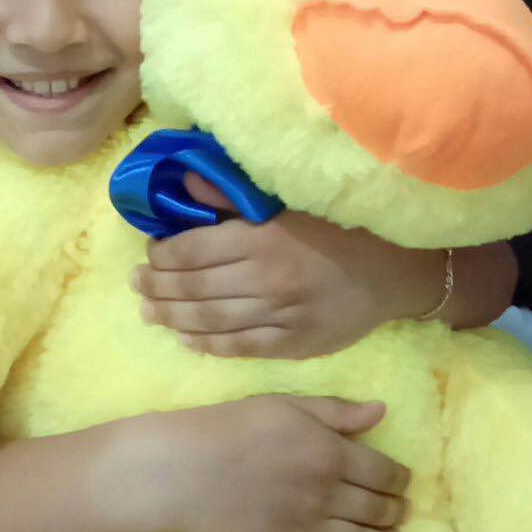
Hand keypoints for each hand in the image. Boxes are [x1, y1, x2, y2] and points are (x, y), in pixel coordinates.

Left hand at [131, 174, 446, 358]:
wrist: (395, 272)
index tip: (150, 253)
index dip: (162, 255)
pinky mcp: (293, 344)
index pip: (192, 251)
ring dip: (172, 318)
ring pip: (209, 322)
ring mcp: (280, 317)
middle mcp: (266, 280)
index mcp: (263, 238)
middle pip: (193, 289)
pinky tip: (186, 339)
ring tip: (150, 313)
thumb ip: (235, 197)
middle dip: (157, 288)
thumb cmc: (340, 228)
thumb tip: (184, 183)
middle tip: (137, 285)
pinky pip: (239, 347)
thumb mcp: (289, 202)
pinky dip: (206, 345)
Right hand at [133, 395, 409, 531]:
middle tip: (400, 515)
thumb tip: (381, 413)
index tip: (403, 484)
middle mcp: (324, 495)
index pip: (384, 473)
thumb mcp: (284, 405)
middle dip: (396, 513)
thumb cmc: (229, 428)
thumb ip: (334, 412)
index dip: (400, 480)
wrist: (179, 469)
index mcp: (329, 454)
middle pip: (377, 510)